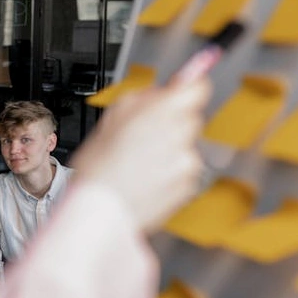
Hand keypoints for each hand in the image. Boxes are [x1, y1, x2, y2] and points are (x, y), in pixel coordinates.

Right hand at [70, 75, 210, 232]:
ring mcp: (188, 162)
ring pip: (184, 146)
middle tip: (140, 135)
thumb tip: (172, 83)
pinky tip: (144, 179)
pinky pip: (182, 172)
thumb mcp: (112, 117)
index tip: (179, 92)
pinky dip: (167, 173)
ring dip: (167, 151)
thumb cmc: (99, 168)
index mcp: (163, 111)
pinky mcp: (189, 186)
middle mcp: (182, 135)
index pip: (198, 87)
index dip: (185, 90)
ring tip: (137, 163)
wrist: (101, 213)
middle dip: (170, 123)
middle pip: (189, 118)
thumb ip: (146, 97)